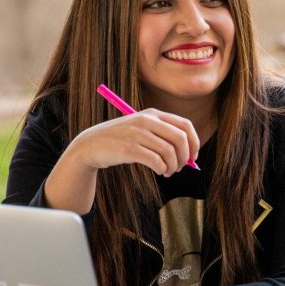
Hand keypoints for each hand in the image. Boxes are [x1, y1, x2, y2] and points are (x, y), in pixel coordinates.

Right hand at [67, 108, 199, 176]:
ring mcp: (137, 134)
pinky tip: (161, 172)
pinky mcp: (129, 149)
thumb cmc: (121, 140)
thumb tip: (189, 155)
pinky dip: (163, 169)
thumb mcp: (142, 129)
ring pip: (169, 151)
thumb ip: (164, 136)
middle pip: (180, 138)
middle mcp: (147, 121)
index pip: (185, 125)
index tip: (193, 156)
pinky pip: (156, 161)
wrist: (91, 145)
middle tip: (181, 167)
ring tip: (168, 172)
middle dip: (185, 156)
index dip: (194, 142)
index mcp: (153, 114)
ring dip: (173, 166)